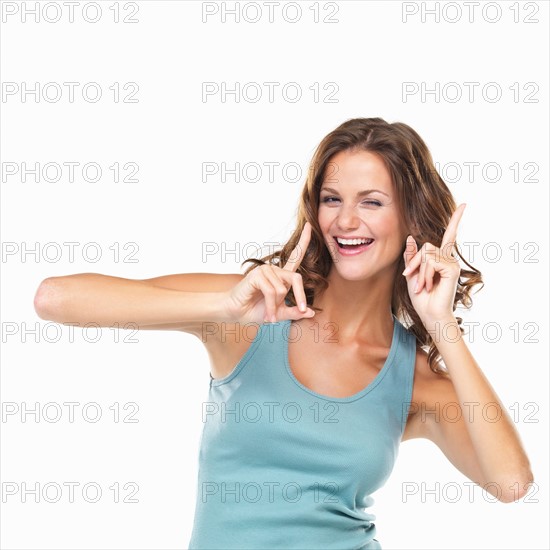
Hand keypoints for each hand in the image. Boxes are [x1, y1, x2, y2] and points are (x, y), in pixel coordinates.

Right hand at [221, 222, 315, 324]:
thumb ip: (294, 312)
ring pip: (282, 290)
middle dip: (299, 298)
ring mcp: (265, 271)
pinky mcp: (257, 275)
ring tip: (269, 313)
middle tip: (297, 312)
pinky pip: (271, 291)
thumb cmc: (255, 311)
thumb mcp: (280, 314)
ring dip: (276, 306)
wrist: (236, 314)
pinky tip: (266, 313)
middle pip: (296, 278)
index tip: (310, 225)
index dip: (304, 241)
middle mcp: (274, 270)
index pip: (295, 255)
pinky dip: (271, 306)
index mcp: (281, 276)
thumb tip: (312, 313)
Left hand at [402, 204, 465, 327]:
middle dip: (414, 262)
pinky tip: (429, 285)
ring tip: (422, 286)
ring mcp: (452, 263)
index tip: (465, 205)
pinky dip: (425, 273)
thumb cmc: (422, 297)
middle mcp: (449, 258)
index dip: (456, 220)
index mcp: (441, 258)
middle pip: (425, 246)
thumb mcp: (411, 274)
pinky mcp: (452, 269)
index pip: (449, 236)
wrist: (430, 314)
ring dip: (419, 271)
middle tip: (409, 278)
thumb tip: (411, 237)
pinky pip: (431, 261)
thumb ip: (412, 256)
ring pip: (427, 254)